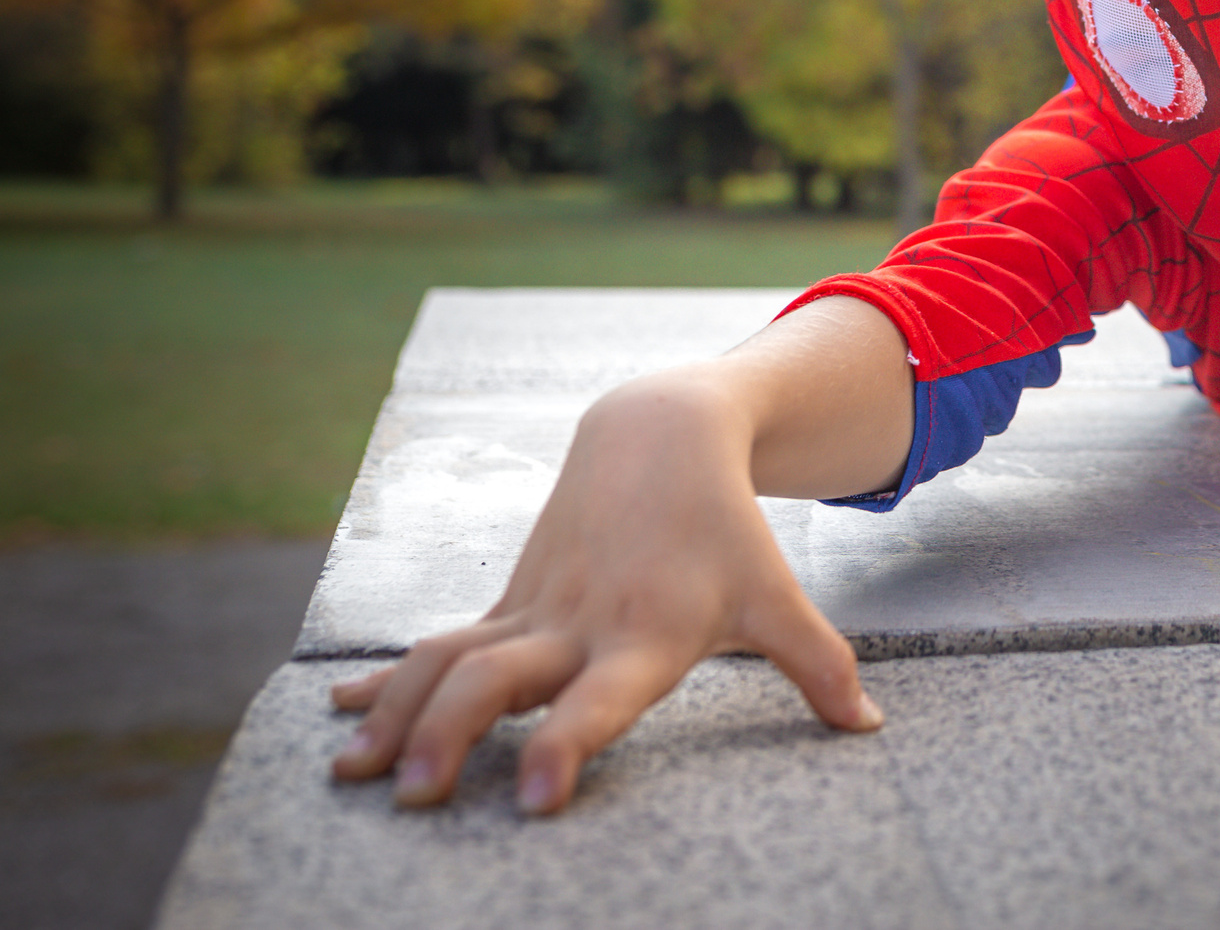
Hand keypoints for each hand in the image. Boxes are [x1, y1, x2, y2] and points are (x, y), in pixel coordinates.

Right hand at [329, 304, 909, 813]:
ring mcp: (533, 610)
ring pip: (448, 662)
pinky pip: (439, 644)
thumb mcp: (776, 596)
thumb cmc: (726, 530)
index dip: (569, 745)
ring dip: (397, 716)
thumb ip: (817, 664)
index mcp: (647, 635)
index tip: (533, 798)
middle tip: (410, 795)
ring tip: (350, 773)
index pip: (603, 700)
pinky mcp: (508, 600)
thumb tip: (869, 727)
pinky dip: (388, 683)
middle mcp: (580, 626)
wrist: (660, 434)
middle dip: (450, 735)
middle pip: (499, 680)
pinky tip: (338, 718)